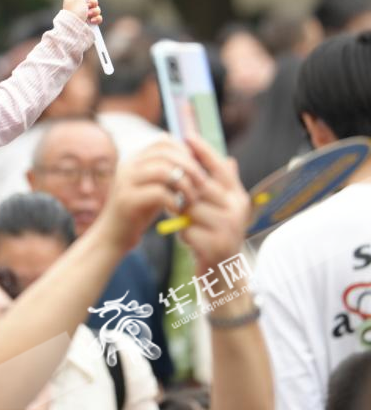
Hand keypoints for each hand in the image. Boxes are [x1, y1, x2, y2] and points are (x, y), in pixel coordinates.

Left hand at [62, 0, 102, 25]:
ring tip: (88, 15)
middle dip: (93, 3)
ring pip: (96, 9)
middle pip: (92, 0)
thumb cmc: (74, 13)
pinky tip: (92, 21)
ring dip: (94, 11)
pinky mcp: (89, 21)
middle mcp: (79, 5)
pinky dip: (96, 19)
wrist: (73, 29)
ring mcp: (84, 14)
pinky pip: (97, 17)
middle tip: (88, 6)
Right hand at [94, 139, 205, 252]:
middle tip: (202, 184)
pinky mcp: (127, 200)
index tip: (197, 169)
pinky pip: (159, 193)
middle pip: (166, 154)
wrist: (114, 235)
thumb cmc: (139, 210)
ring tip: (191, 199)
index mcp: (135, 158)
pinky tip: (177, 210)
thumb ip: (167, 170)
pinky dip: (174, 201)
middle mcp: (128, 165)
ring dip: (184, 185)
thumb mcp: (153, 185)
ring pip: (164, 171)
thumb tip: (191, 154)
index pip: (164, 141)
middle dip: (190, 167)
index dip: (185, 151)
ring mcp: (125, 181)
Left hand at [179, 135, 250, 272]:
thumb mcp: (222, 210)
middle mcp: (238, 210)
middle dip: (183, 189)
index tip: (186, 135)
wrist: (223, 275)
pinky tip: (189, 241)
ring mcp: (229, 228)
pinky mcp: (217, 246)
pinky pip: (187, 230)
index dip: (204, 151)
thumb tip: (229, 158)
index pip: (220, 168)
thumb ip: (223, 186)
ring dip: (182, 217)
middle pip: (200, 187)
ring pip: (191, 209)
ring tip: (187, 225)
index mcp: (238, 197)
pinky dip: (183, 235)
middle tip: (171, 191)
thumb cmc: (216, 236)